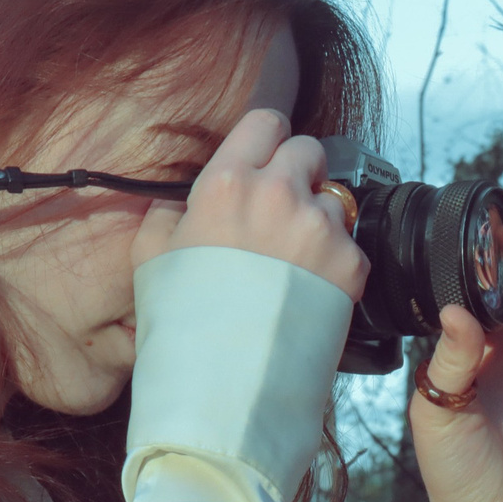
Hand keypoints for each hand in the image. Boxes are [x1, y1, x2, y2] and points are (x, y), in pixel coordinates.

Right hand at [131, 109, 366, 299]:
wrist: (226, 379)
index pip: (267, 122)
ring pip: (334, 199)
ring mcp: (318, 227)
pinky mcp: (350, 263)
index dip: (268, 141)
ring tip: (294, 262)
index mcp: (227, 183)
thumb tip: (179, 201)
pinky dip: (337, 263)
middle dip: (300, 173)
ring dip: (319, 220)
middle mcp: (278, 194)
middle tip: (283, 210)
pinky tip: (310, 289)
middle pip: (310, 151)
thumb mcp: (151, 257)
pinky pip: (351, 245)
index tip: (267, 158)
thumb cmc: (183, 322)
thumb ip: (167, 213)